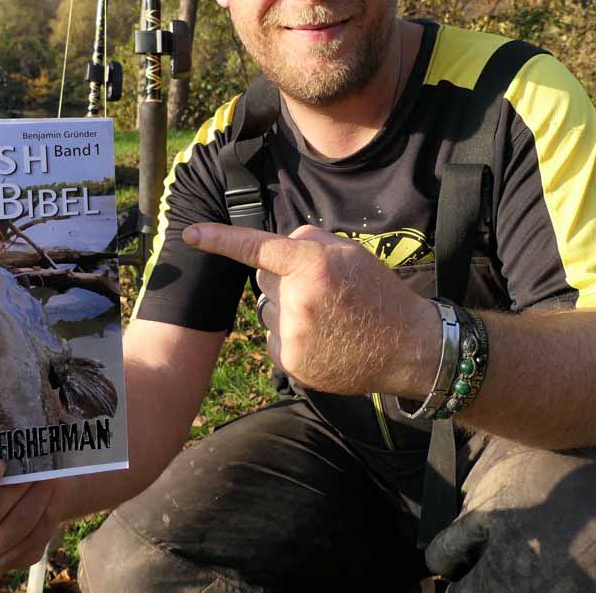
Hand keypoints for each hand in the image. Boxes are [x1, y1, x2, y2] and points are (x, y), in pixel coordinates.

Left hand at [183, 223, 437, 395]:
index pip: (256, 247)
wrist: (405, 348)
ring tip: (326, 318)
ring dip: (285, 309)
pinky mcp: (290, 362)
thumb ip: (306, 240)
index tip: (190, 234)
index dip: (219, 239)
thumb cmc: (377, 293)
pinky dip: (289, 336)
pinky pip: (271, 338)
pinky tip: (321, 339)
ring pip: (266, 310)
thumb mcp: (349, 252)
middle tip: (323, 291)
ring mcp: (291, 335)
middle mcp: (297, 299)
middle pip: (264, 279)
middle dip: (283, 279)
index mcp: (312, 265)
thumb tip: (270, 250)